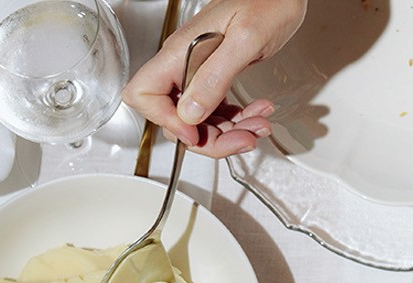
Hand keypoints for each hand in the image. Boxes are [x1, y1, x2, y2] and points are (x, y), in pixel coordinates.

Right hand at [123, 0, 306, 157]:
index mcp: (180, 51)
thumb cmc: (267, 1)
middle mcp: (183, 63)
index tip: (194, 131)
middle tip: (242, 138)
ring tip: (257, 125)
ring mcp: (198, 71)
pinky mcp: (215, 76)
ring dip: (229, 132)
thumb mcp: (245, 39)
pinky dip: (237, 120)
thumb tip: (189, 113)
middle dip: (208, 137)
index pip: (144, 94)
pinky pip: (216, 110)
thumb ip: (215, 76)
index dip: (166, 120)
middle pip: (175, 117)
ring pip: (199, 120)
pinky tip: (256, 113)